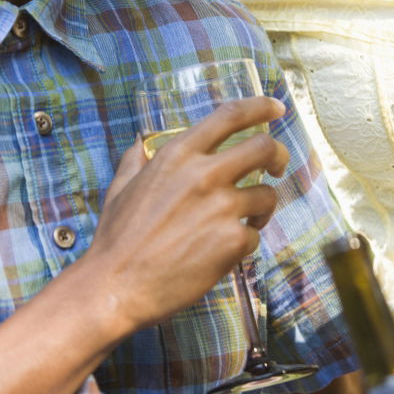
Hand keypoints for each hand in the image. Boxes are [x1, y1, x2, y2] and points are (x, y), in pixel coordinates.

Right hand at [84, 95, 288, 336]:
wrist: (115, 287)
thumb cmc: (115, 239)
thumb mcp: (121, 188)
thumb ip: (136, 160)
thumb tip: (141, 141)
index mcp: (178, 155)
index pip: (230, 115)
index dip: (260, 106)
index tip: (276, 108)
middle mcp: (204, 174)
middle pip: (264, 146)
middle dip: (278, 155)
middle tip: (277, 167)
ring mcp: (221, 207)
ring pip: (267, 194)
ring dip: (262, 208)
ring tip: (247, 221)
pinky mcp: (232, 241)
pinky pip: (254, 236)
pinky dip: (244, 243)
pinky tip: (224, 252)